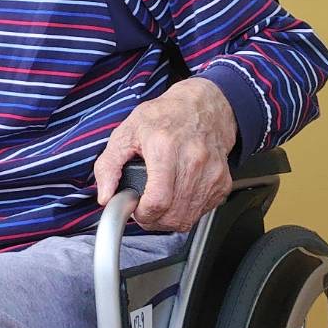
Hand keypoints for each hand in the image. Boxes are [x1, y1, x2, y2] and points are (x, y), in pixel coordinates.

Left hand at [92, 78, 236, 231]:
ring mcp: (211, 174)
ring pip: (187, 218)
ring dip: (168, 219)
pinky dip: (185, 211)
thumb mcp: (126, 131)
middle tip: (143, 207)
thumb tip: (105, 194)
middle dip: (152, 219)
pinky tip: (175, 195)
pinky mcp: (222, 183)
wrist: (202, 107)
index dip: (142, 213)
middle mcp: (193, 161)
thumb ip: (109, 165)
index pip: (158, 200)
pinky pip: (201, 212)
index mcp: (165, 148)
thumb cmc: (165, 116)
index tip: (134, 208)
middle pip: (173, 215)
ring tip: (157, 201)